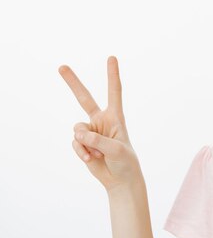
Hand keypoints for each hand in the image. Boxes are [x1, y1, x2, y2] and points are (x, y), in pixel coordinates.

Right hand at [59, 56, 142, 191]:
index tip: (112, 57)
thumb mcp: (116, 150)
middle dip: (73, 83)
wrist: (119, 179)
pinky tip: (91, 159)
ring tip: (98, 154)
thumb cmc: (125, 162)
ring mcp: (90, 131)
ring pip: (77, 130)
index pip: (114, 92)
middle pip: (84, 98)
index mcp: (116, 117)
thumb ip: (98, 141)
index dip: (112, 75)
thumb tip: (80, 134)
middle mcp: (101, 120)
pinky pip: (75, 143)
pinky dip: (81, 152)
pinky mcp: (82, 143)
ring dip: (85, 144)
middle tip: (61, 66)